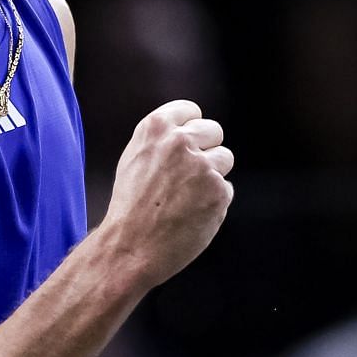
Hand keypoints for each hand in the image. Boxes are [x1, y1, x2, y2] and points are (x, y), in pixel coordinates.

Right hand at [99, 100, 232, 290]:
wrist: (131, 246)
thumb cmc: (130, 206)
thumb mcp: (135, 158)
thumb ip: (162, 140)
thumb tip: (190, 132)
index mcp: (156, 128)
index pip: (191, 110)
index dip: (191, 128)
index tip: (188, 143)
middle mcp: (181, 141)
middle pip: (214, 131)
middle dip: (207, 149)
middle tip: (189, 174)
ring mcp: (202, 166)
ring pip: (224, 158)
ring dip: (212, 175)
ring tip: (187, 197)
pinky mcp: (219, 191)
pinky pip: (226, 189)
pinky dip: (213, 202)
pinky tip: (191, 214)